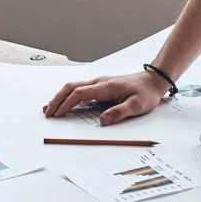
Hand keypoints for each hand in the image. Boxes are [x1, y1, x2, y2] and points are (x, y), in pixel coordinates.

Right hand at [42, 72, 164, 124]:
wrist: (153, 80)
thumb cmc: (146, 92)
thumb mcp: (137, 106)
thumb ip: (119, 113)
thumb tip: (103, 121)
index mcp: (105, 86)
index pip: (79, 93)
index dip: (66, 103)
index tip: (58, 114)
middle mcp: (99, 82)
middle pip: (71, 88)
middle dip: (57, 100)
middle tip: (47, 112)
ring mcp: (99, 84)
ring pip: (73, 87)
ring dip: (60, 97)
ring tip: (49, 108)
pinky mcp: (100, 87)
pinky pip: (80, 90)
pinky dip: (68, 96)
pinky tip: (64, 104)